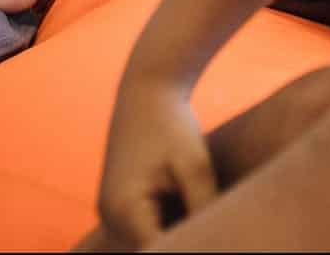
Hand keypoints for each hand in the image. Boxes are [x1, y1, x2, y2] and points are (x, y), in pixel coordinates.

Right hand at [96, 73, 215, 246]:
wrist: (146, 91)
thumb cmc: (173, 124)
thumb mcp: (195, 166)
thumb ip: (203, 207)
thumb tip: (218, 238)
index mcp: (125, 210)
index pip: (161, 251)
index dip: (192, 246)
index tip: (219, 236)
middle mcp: (110, 220)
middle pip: (155, 249)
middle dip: (185, 242)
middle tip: (218, 227)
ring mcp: (111, 217)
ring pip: (152, 243)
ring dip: (177, 236)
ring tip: (204, 211)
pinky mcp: (120, 210)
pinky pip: (147, 231)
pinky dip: (169, 227)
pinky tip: (192, 207)